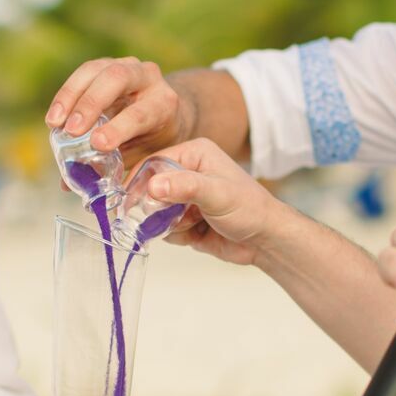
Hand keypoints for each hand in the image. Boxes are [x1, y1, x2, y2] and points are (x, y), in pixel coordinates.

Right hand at [45, 56, 189, 171]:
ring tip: (55, 123)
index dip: (118, 128)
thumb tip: (69, 186)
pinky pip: (83, 73)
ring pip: (96, 70)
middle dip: (91, 104)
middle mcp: (147, 77)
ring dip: (71, 96)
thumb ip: (110, 166)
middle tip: (71, 131)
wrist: (165, 110)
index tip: (98, 144)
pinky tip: (55, 117)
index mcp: (163, 104)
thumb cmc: (152, 138)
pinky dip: (66, 94)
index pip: (140, 112)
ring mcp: (126, 66)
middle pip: (117, 78)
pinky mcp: (106, 64)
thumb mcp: (143, 154)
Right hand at [142, 137, 288, 266]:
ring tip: (192, 224)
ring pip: (155, 211)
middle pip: (150, 189)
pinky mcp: (185, 219)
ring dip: (167, 223)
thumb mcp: (217, 193)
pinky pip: (164, 228)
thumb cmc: (250, 209)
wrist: (265, 241)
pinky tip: (196, 234)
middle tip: (172, 217)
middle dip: (156, 207)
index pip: (154, 162)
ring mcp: (185, 197)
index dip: (141, 182)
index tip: (131, 201)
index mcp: (194, 154)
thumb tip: (152, 185)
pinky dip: (175, 235)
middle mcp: (187, 172)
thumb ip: (185, 187)